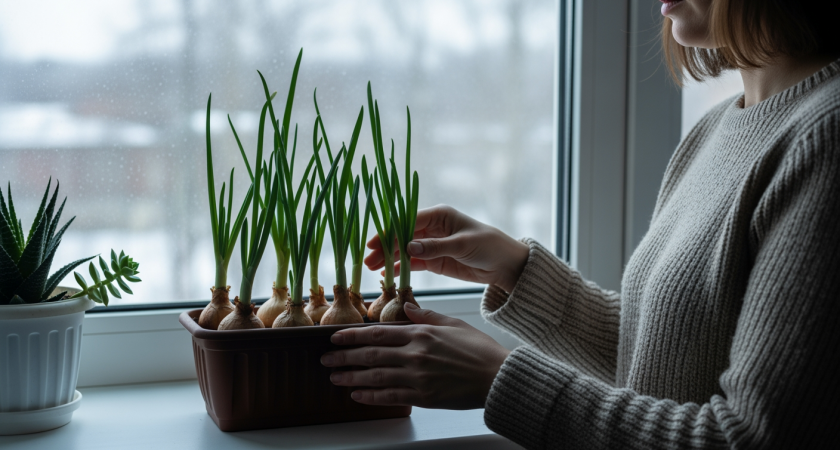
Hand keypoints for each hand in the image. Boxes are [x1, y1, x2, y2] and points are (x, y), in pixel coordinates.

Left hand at [321, 303, 510, 409]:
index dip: (352, 336)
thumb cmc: (479, 349)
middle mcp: (414, 354)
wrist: (497, 376)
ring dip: (350, 377)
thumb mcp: (452, 324)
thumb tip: (406, 308)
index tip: (334, 338)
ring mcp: (417, 377)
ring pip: (374, 377)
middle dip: (344, 357)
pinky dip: (370, 396)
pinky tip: (357, 396)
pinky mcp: (422, 397)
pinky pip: (390, 396)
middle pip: (370, 355)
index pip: (377, 333)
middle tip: (325, 359)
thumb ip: (426, 316)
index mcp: (420, 333)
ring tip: (334, 377)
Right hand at [364, 205, 529, 292]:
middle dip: (385, 247)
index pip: (408, 221)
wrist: (506, 266)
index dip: (390, 232)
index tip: (374, 243)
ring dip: (388, 259)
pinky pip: (413, 263)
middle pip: (403, 236)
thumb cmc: (490, 246)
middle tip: (368, 260)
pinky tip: (387, 274)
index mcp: (440, 215)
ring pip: (404, 251)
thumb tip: (409, 247)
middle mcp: (433, 228)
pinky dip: (400, 268)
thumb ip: (436, 247)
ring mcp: (432, 245)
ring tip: (372, 269)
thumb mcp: (463, 245)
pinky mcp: (435, 261)